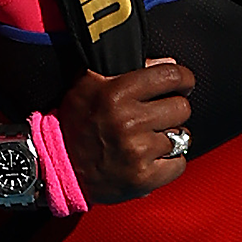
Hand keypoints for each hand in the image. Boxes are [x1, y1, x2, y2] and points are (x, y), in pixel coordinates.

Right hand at [56, 58, 194, 203]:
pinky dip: (170, 162)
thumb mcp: (90, 82)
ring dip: (169, 137)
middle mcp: (129, 121)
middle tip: (158, 115)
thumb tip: (170, 64)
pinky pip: (179, 164)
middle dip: (172, 109)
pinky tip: (152, 158)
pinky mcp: (143, 177)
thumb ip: (128, 66)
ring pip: (181, 136)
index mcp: (117, 93)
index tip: (182, 84)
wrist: (57, 164)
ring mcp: (137, 151)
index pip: (172, 77)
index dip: (183, 79)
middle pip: (181, 108)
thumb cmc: (76, 120)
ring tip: (149, 138)